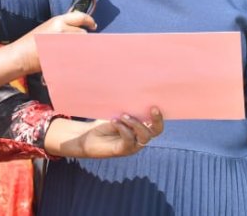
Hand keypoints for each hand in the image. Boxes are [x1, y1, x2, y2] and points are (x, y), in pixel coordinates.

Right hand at [13, 11, 96, 74]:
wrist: (20, 55)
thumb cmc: (32, 43)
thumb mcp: (48, 28)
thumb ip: (63, 27)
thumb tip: (78, 29)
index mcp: (58, 20)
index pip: (80, 17)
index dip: (89, 21)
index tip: (93, 26)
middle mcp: (61, 29)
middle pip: (83, 33)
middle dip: (83, 39)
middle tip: (78, 44)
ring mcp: (61, 42)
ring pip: (81, 44)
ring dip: (80, 48)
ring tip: (72, 52)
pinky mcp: (61, 54)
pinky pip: (76, 55)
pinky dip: (77, 57)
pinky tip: (73, 59)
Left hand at [47, 107, 164, 157]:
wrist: (87, 137)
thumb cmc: (103, 123)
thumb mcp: (118, 113)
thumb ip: (129, 109)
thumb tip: (136, 95)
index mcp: (142, 127)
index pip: (157, 124)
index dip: (159, 116)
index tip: (155, 105)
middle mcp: (140, 137)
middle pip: (156, 131)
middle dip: (156, 120)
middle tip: (152, 108)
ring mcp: (133, 146)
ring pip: (144, 136)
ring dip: (135, 123)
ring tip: (123, 115)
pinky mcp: (123, 150)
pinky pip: (129, 140)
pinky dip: (123, 128)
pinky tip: (114, 121)